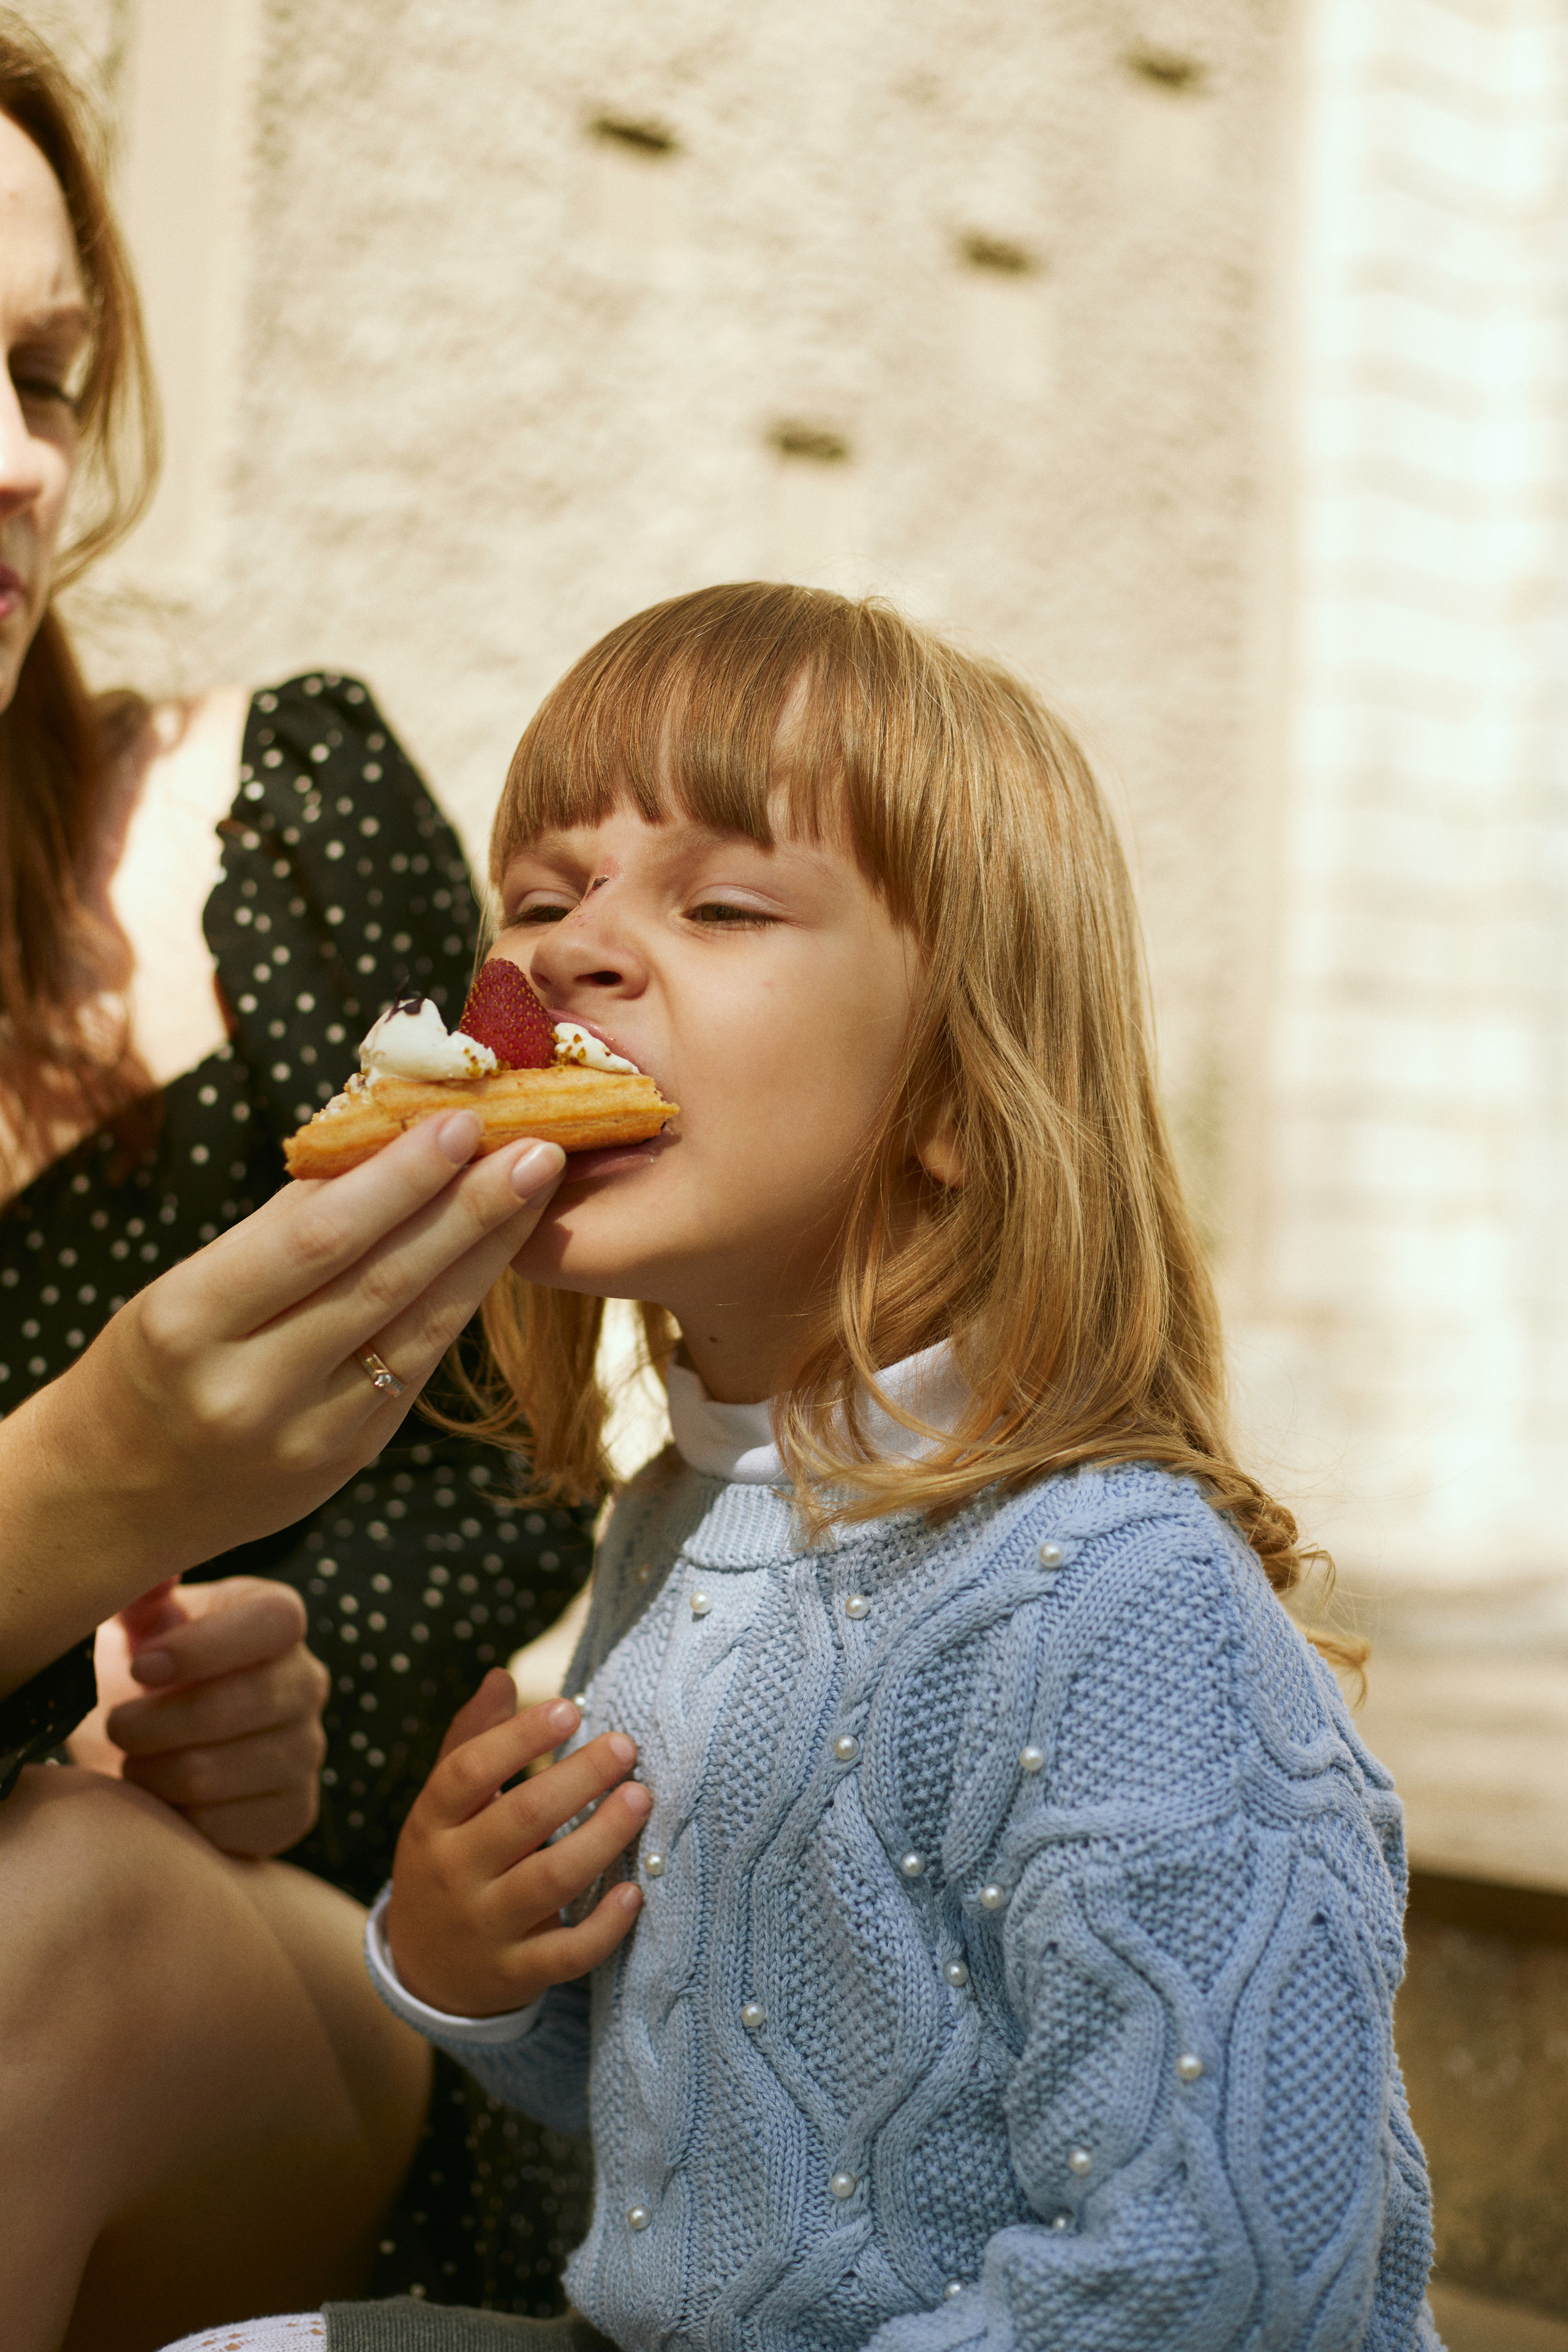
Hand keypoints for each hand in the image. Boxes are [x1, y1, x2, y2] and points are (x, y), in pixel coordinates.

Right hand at [1, 1114, 565, 1693]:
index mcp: (191, 1323)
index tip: (461, 1121)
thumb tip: (385, 1136)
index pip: (317, 1239)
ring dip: (488, 1250)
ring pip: (420, 1328)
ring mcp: (308, 1437)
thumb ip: (284, 1223)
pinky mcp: (349, 1461)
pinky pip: (418, 1367)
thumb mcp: (185, 1286)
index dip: (400, 1179)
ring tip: (539, 1184)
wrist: (116, 1496)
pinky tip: (498, 1250)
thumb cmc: (152, 1362)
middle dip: (472, 1207)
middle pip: (384, 1282)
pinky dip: (461, 1300)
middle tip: (538, 1143)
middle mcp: (252, 1388)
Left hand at [67, 1577, 330, 1857]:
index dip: (205, 1648)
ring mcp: (307, 1750)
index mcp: (276, 1618)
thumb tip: (158, 1574)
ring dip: (154, 1774)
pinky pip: (229, 1828)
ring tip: (132, 1762)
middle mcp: (306, 1681)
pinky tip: (165, 1802)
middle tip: (116, 1725)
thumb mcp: (137, 1623)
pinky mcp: (295, 1812)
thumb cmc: (142, 1670)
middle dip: (155, 1723)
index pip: (275, 1623)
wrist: (152, 1747)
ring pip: (216, 1774)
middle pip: (239, 1705)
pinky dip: (180, 1822)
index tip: (140, 1667)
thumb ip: (142, 1594)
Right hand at [387, 1670, 649, 2016]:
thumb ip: (472, 1740)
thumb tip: (501, 1676)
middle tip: (627, 1747)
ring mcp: (483, 1928)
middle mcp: (452, 1874)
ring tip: (640, 1799)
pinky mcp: (514, 1974)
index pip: (467, 1772)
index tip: (570, 1708)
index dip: (517, 1738)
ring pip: (550, 1883)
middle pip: (519, 1820)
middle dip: (578, 1780)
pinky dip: (604, 1927)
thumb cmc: (448, 1861)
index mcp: (431, 1823)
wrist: (423, 1971)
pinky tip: (636, 1893)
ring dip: (601, 1839)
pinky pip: (566, 1954)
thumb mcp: (444, 1806)